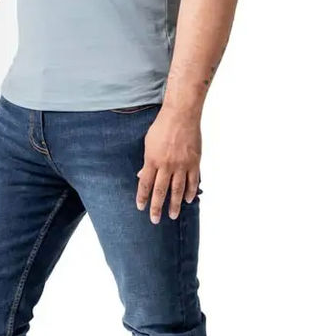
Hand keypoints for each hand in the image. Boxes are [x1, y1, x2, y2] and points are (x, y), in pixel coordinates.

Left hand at [136, 106, 201, 221]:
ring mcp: (181, 165)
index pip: (145, 184)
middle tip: (155, 220)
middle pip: (160, 191)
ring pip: (177, 190)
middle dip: (157, 207)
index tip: (140, 208)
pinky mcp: (194, 162)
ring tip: (172, 216)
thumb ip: (147, 162)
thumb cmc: (162, 127)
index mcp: (152, 160)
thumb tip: (142, 176)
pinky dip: (190, 191)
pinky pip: (192, 181)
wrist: (181, 115)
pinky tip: (188, 200)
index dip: (142, 197)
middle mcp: (167, 165)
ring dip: (174, 204)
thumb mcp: (148, 144)